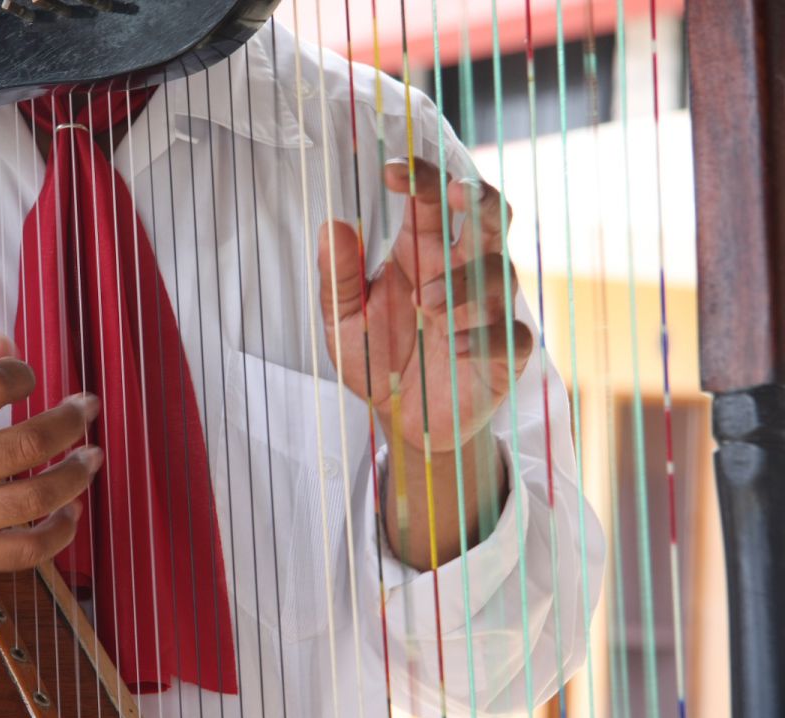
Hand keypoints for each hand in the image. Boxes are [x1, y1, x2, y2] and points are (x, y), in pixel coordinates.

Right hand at [0, 356, 101, 608]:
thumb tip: (5, 345)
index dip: (23, 374)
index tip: (31, 378)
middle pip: (27, 443)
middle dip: (71, 421)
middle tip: (88, 410)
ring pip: (36, 498)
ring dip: (77, 474)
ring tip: (91, 458)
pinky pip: (25, 550)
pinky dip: (59, 532)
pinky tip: (71, 513)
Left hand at [319, 157, 533, 452]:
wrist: (401, 420)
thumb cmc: (377, 359)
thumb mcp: (343, 321)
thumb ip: (338, 278)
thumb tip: (333, 225)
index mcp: (423, 251)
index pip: (433, 200)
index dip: (422, 177)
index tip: (394, 172)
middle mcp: (463, 270)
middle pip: (490, 215)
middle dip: (479, 196)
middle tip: (455, 193)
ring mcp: (490, 309)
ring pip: (498, 272)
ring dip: (461, 284)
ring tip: (424, 306)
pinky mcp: (506, 352)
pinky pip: (510, 333)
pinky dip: (484, 336)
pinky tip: (454, 347)